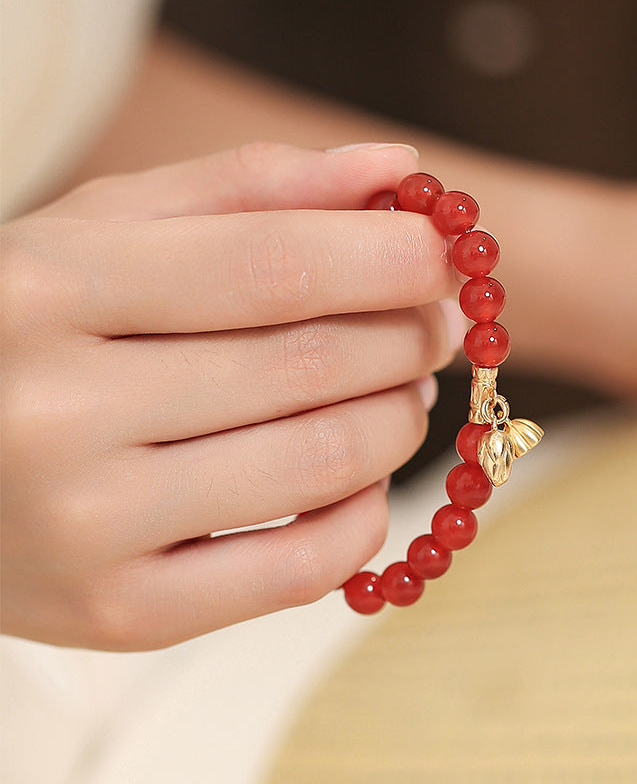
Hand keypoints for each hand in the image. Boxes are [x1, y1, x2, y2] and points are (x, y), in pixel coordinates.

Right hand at [0, 142, 462, 649]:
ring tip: (402, 387)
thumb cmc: (29, 329)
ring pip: (323, 464)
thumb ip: (249, 188)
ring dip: (400, 418)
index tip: (447, 252)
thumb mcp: (110, 230)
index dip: (391, 256)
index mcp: (49, 291)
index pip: (275, 264)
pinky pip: (301, 569)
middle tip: (432, 323)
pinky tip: (360, 476)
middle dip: (409, 336)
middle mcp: (58, 415)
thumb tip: (397, 169)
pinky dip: (365, 515)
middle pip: (312, 365)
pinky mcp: (124, 614)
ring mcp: (89, 529)